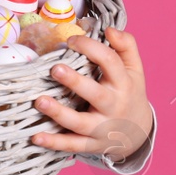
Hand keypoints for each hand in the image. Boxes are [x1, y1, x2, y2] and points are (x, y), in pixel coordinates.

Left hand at [29, 28, 152, 162]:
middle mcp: (113, 106)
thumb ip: (126, 44)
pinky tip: (36, 137)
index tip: (71, 40)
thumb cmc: (130, 92)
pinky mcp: (91, 145)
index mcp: (123, 83)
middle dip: (75, 82)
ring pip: (80, 123)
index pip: (110, 62)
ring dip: (58, 113)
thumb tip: (109, 29)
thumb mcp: (135, 68)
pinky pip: (72, 145)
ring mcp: (102, 128)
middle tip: (55, 69)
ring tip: (39, 101)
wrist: (139, 133)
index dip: (90, 48)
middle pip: (95, 94)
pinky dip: (54, 143)